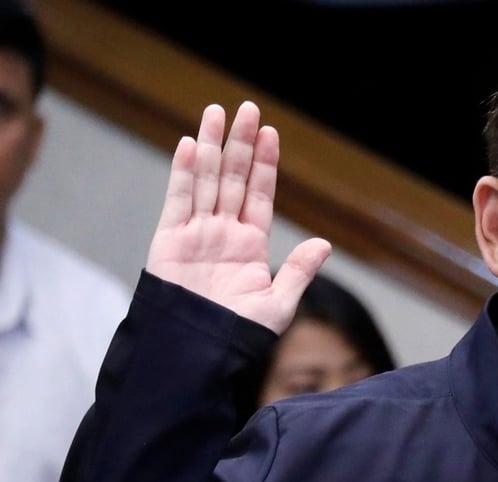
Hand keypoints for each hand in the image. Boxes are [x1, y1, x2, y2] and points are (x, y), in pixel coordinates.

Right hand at [145, 101, 330, 333]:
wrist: (200, 354)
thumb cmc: (240, 335)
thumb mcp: (278, 304)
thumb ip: (299, 271)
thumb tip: (324, 243)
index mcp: (250, 244)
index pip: (260, 194)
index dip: (264, 163)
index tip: (271, 134)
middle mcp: (223, 233)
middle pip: (233, 178)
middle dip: (240, 144)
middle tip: (247, 109)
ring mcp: (197, 234)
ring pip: (207, 181)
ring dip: (212, 146)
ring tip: (218, 112)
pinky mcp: (170, 241)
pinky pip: (179, 201)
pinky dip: (185, 173)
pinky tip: (193, 145)